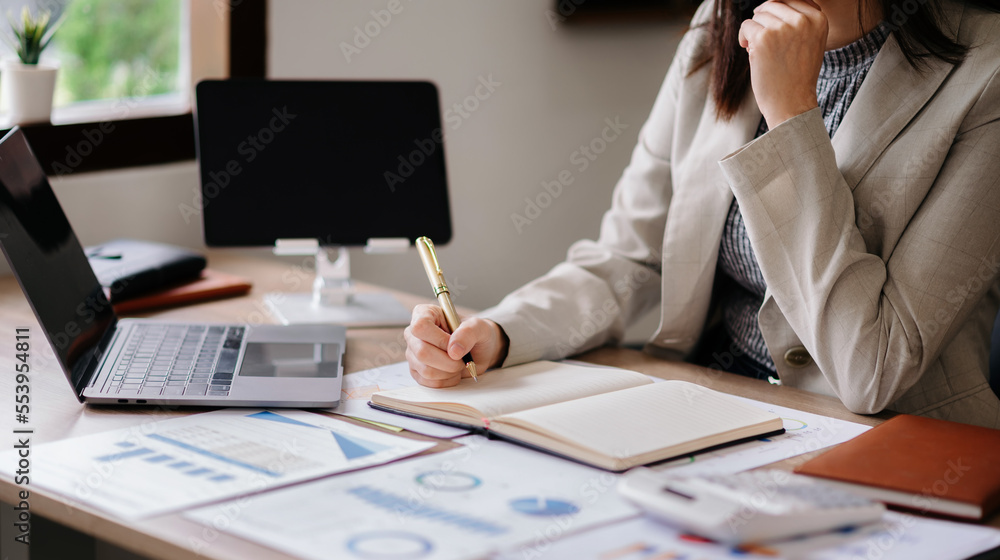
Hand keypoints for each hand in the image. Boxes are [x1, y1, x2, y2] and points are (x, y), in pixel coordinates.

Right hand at [403, 304, 508, 386]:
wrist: (479, 351)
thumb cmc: (476, 334)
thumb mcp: (479, 327)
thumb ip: (468, 333)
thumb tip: (454, 350)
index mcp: (425, 314)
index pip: (420, 326)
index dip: (439, 340)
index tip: (454, 345)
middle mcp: (414, 333)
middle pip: (421, 352)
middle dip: (448, 361)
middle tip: (462, 360)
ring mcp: (413, 353)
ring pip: (425, 370)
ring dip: (448, 372)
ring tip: (458, 365)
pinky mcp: (417, 371)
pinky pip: (427, 381)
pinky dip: (445, 381)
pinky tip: (453, 373)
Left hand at [738, 0, 827, 128]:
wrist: (792, 103)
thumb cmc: (797, 76)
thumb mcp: (810, 43)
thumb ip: (799, 21)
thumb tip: (773, 4)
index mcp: (818, 19)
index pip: (792, 0)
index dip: (778, 13)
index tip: (775, 31)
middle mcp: (803, 20)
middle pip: (773, 4)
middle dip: (764, 21)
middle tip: (765, 42)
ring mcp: (783, 28)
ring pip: (758, 15)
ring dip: (755, 31)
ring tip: (761, 51)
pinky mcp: (763, 38)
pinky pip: (746, 26)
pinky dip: (744, 38)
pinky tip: (750, 52)